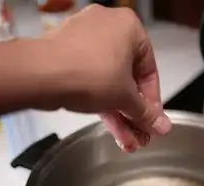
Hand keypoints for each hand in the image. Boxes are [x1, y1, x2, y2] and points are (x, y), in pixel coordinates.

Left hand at [37, 4, 171, 151]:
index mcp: (129, 27)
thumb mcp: (125, 98)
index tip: (152, 120)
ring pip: (108, 82)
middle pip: (127, 79)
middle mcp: (107, 28)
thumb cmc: (87, 73)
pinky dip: (101, 102)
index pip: (149, 70)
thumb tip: (162, 126)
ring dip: (119, 113)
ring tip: (126, 140)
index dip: (152, 101)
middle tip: (139, 134)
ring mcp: (84, 40)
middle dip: (133, 112)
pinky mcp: (67, 55)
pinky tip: (110, 128)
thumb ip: (145, 113)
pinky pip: (91, 80)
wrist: (40, 74)